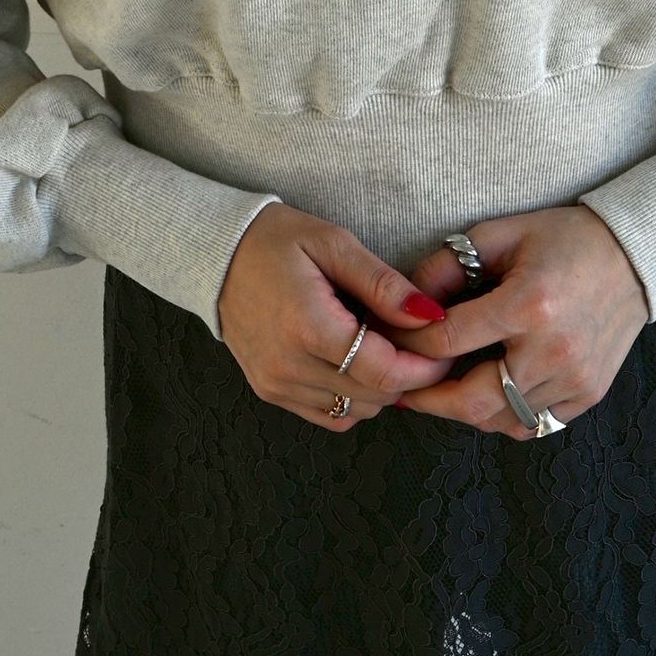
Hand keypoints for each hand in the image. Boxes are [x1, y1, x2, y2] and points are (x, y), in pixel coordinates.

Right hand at [218, 204, 460, 429]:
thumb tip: (429, 316)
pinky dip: (353, 398)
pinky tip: (355, 365)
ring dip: (380, 388)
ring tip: (380, 346)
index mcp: (307, 327)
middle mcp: (289, 366)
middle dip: (407, 375)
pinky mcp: (271, 392)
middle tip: (415, 341)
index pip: (384, 372)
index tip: (442, 348)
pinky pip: (330, 415)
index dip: (424, 367)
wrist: (213, 254)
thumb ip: (383, 284)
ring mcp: (276, 385)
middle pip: (374, 397)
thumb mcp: (333, 244)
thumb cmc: (274, 240)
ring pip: (356, 411)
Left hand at [386, 206, 650, 437]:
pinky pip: (533, 424)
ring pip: (500, 420)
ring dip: (465, 409)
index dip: (409, 344)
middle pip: (472, 401)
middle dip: (429, 399)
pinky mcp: (589, 393)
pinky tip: (489, 393)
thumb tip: (408, 302)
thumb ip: (446, 265)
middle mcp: (553, 351)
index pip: (447, 341)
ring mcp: (575, 379)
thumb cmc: (565, 238)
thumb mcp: (500, 234)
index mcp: (528, 305)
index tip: (391, 342)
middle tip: (404, 388)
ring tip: (443, 389)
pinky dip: (504, 415)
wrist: (635, 254)